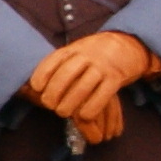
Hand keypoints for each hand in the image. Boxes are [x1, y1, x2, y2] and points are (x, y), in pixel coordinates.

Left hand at [22, 30, 160, 143]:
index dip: (44, 73)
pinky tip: (84, 116)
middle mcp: (87, 55)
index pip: (55, 59)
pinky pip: (103, 94)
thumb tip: (33, 85)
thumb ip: (60, 64)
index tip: (36, 87)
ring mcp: (102, 66)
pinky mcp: (116, 78)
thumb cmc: (94, 54)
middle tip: (48, 104)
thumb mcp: (76, 51)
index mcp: (74, 49)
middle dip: (55, 90)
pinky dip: (92, 107)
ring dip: (71, 101)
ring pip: (84, 85)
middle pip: (68, 73)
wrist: (127, 44)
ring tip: (62, 112)